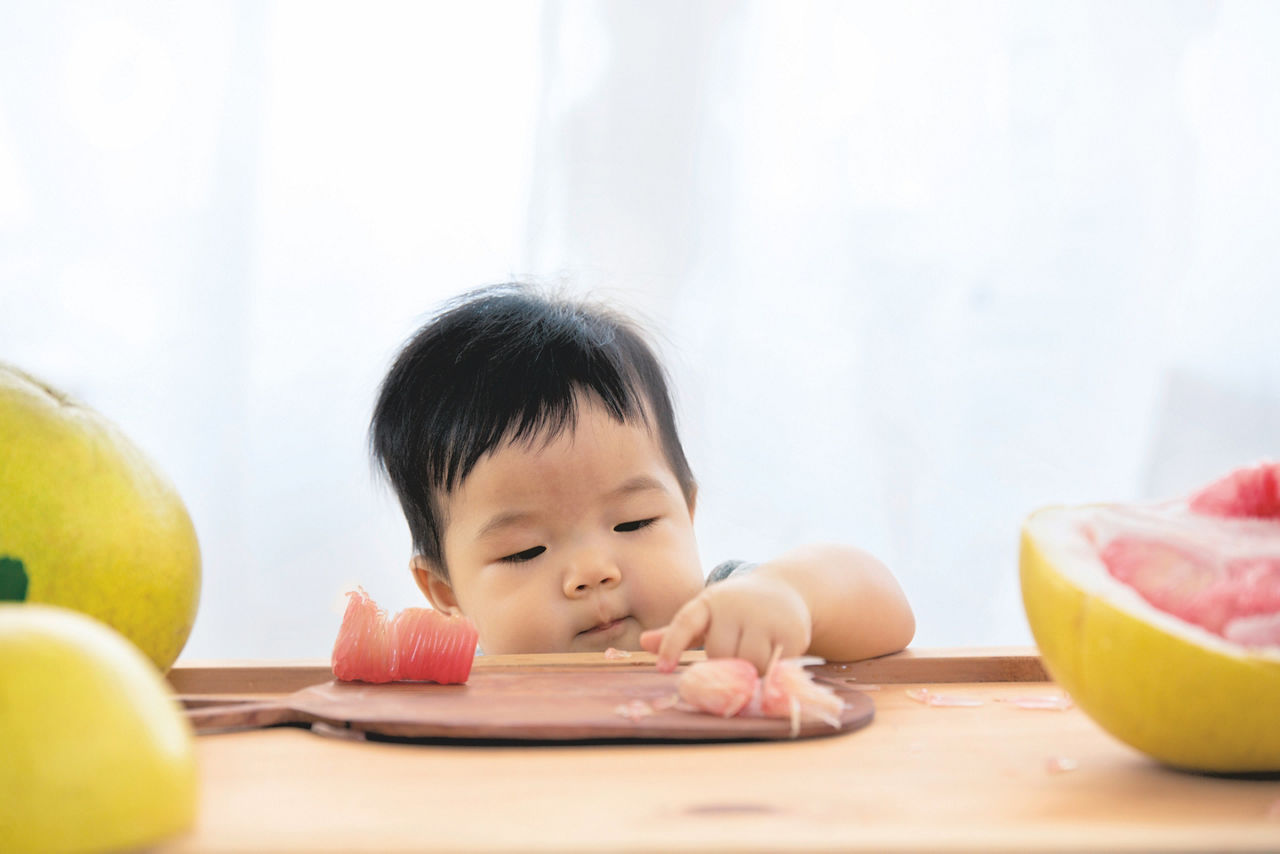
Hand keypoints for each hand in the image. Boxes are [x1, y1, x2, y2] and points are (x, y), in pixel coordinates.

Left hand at [639, 574, 812, 672]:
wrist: (786, 589)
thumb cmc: (736, 609)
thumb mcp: (707, 613)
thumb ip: (678, 631)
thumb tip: (643, 641)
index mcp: (709, 601)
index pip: (685, 622)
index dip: (672, 645)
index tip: (663, 669)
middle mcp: (736, 605)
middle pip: (720, 653)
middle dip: (725, 662)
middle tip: (735, 652)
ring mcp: (765, 616)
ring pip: (749, 664)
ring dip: (750, 670)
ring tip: (755, 653)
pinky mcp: (792, 631)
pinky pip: (775, 667)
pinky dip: (773, 669)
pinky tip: (775, 653)